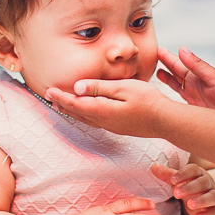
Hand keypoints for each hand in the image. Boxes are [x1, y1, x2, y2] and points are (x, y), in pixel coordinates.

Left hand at [46, 78, 168, 136]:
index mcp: (102, 110)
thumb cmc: (148, 101)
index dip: (61, 96)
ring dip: (72, 111)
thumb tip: (77, 87)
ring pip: (85, 118)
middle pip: (77, 112)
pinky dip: (84, 115)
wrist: (165, 121)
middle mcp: (103, 121)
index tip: (48, 91)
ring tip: (61, 105)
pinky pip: (94, 121)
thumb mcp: (123, 88)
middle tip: (49, 96)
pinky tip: (85, 112)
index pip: (75, 102)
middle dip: (62, 104)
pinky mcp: (118, 127)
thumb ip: (99, 87)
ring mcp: (111, 126)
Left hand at [151, 162, 214, 214]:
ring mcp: (214, 196)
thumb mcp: (178, 180)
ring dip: (202, 200)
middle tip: (176, 193)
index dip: (183, 174)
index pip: (193, 170)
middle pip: (202, 183)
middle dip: (190, 188)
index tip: (172, 180)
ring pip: (212, 197)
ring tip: (189, 204)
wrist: (206, 195)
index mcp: (198, 173)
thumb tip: (153, 167)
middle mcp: (208, 183)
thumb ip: (167, 175)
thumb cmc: (188, 185)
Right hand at [156, 47, 214, 113]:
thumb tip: (182, 49)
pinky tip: (164, 96)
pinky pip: (178, 102)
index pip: (178, 64)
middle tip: (151, 57)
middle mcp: (194, 84)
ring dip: (166, 79)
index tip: (157, 50)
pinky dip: (170, 98)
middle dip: (164, 65)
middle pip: (174, 73)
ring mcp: (193, 96)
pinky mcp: (194, 109)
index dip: (168, 57)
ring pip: (175, 86)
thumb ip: (197, 65)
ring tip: (155, 72)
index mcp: (198, 75)